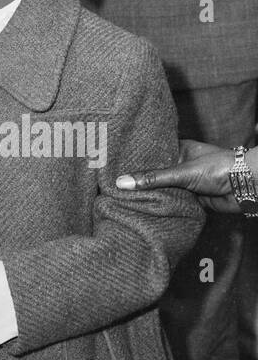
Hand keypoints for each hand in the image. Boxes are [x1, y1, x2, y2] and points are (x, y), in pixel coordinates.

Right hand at [116, 140, 251, 214]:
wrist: (246, 187)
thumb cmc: (219, 168)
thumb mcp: (181, 172)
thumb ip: (152, 178)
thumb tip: (122, 182)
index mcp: (179, 149)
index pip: (151, 154)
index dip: (135, 160)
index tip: (114, 165)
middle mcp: (182, 165)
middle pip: (156, 174)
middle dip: (141, 181)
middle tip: (113, 186)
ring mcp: (188, 183)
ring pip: (164, 190)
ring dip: (152, 196)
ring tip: (122, 199)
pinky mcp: (194, 199)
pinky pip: (174, 203)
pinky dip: (164, 207)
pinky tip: (145, 210)